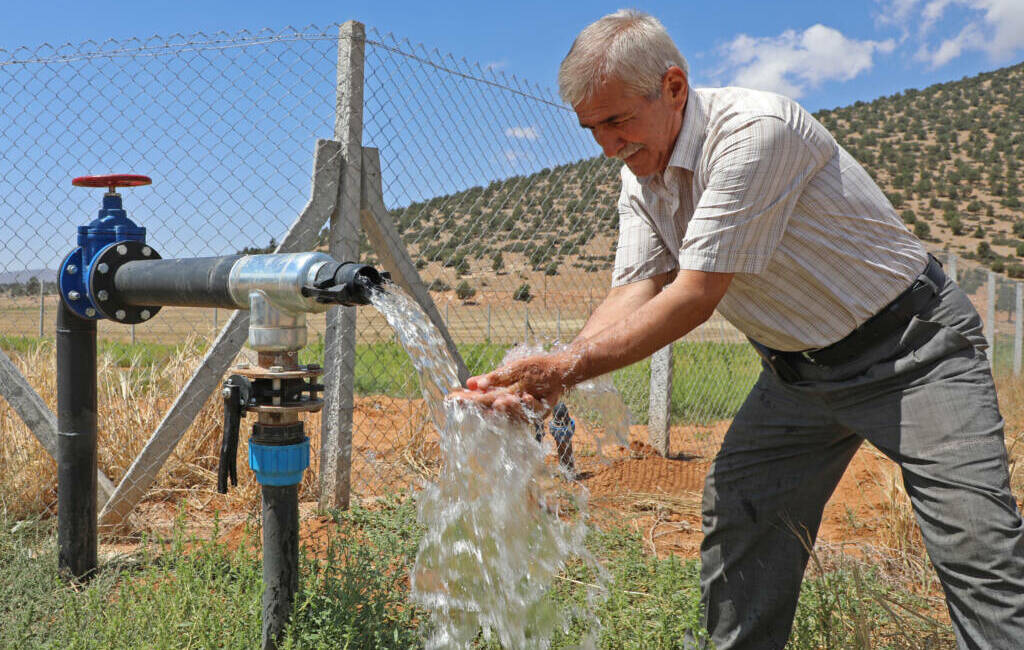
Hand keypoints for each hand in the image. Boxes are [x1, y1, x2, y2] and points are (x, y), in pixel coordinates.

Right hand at [452, 350, 576, 419]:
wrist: (560, 371)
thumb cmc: (533, 370)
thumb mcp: (510, 371)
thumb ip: (492, 378)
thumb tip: (470, 383)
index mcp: (502, 396)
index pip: (481, 399)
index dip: (467, 399)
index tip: (452, 397)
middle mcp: (512, 406)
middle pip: (493, 408)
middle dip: (481, 405)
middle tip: (468, 401)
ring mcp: (526, 410)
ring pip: (514, 412)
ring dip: (506, 407)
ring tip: (499, 401)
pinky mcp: (542, 410)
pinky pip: (535, 410)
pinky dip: (530, 405)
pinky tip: (526, 397)